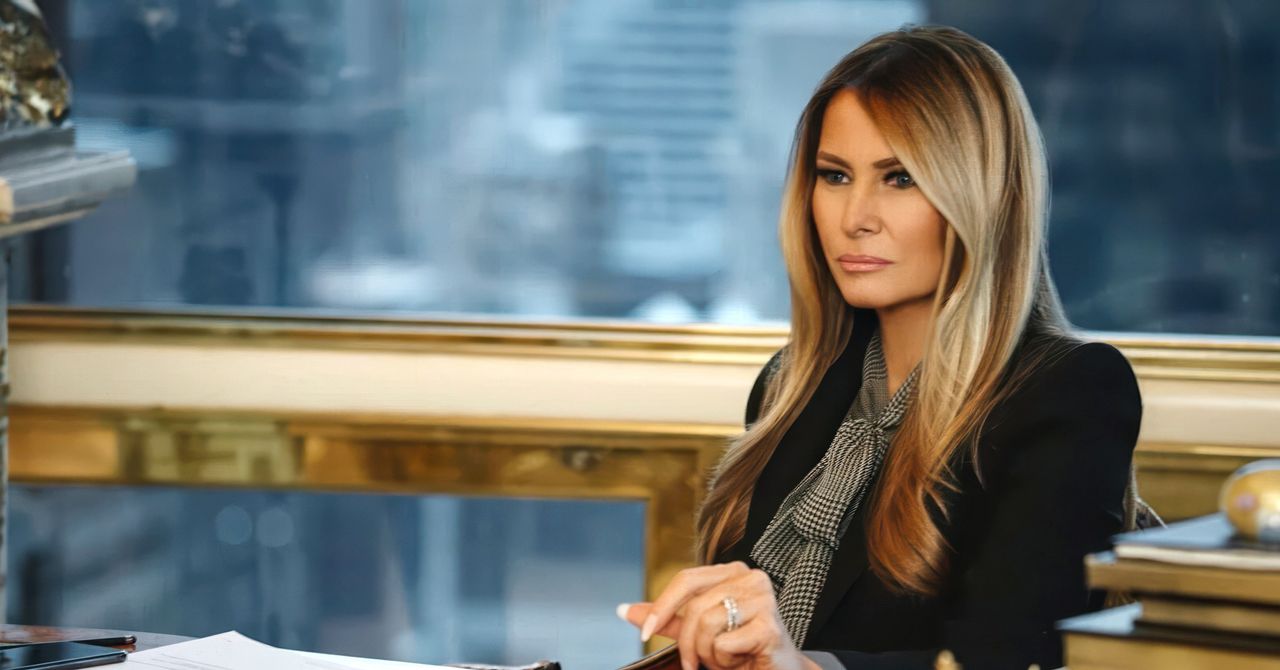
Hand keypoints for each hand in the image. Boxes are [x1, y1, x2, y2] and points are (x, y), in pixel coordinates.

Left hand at [617, 562, 818, 669]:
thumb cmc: (740, 649)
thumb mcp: (698, 631)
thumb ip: (666, 619)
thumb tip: (624, 610)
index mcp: (732, 572)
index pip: (686, 580)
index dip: (661, 607)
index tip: (645, 633)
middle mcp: (750, 578)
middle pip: (694, 607)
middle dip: (688, 642)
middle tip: (696, 662)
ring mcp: (763, 599)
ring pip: (707, 625)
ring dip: (709, 653)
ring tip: (725, 659)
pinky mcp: (770, 626)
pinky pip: (724, 644)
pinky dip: (725, 660)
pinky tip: (742, 660)